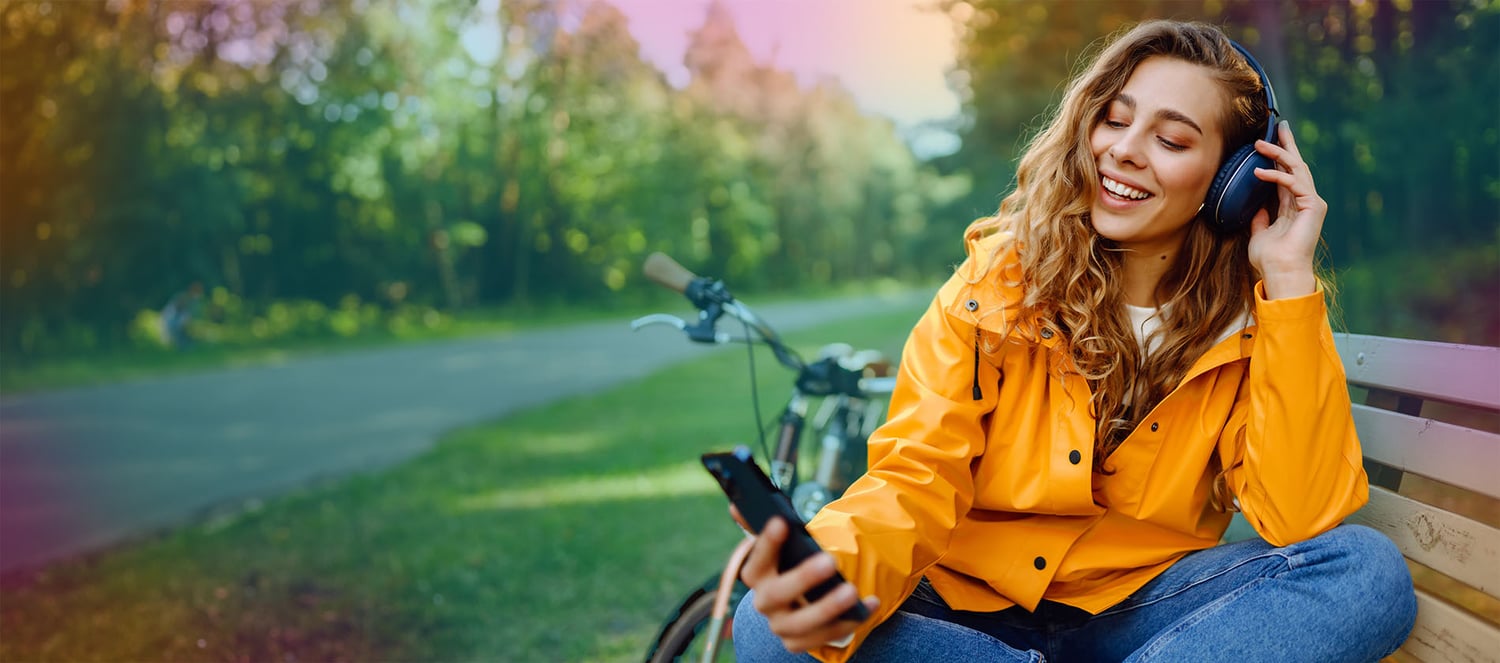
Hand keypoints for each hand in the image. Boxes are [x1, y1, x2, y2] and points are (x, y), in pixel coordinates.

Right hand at [738, 516, 879, 652]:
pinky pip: (823, 637)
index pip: (755, 559)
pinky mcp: (797, 642)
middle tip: (830, 561)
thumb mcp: (779, 545)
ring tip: (851, 591)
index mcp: (756, 574)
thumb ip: (759, 524)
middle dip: (803, 577)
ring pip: (801, 623)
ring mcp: (780, 625)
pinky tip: (869, 604)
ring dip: (828, 608)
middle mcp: (763, 602)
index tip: (781, 522)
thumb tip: (737, 505)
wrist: (795, 602)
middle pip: (776, 594)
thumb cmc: (789, 564)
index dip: (767, 543)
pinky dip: (848, 622)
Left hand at [1249, 120, 1323, 298]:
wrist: (1280, 272)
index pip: (1286, 174)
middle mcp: (1305, 201)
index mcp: (1293, 205)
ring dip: (1278, 154)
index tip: (1270, 139)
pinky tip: (1258, 172)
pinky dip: (1276, 176)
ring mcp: (1311, 202)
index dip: (1279, 156)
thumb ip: (1259, 217)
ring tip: (1259, 144)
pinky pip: (1294, 183)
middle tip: (1278, 126)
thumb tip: (1254, 206)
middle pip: (1296, 166)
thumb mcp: (1259, 233)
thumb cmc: (1270, 258)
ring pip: (1296, 169)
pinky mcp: (1312, 206)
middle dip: (1286, 145)